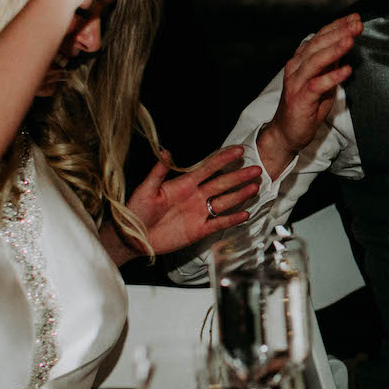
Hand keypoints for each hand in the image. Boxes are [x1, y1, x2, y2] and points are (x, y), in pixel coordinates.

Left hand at [121, 146, 263, 257]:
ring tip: (255, 187)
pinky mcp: (198, 230)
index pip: (208, 168)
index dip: (223, 159)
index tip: (239, 150)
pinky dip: (232, 219)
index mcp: (183, 184)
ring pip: (224, 202)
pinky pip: (218, 223)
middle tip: (257, 169)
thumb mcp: (146, 189)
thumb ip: (158, 171)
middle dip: (239, 176)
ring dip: (240, 195)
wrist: (132, 237)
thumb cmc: (136, 211)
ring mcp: (198, 213)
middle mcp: (195, 196)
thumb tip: (165, 150)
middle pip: (222, 183)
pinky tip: (245, 214)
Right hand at [255, 13, 360, 176]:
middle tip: (356, 24)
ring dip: (334, 49)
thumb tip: (343, 48)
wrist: (286, 133)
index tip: (354, 18)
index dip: (336, 26)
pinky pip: (316, 85)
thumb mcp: (322, 82)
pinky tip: (345, 70)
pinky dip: (331, 76)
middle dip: (339, 32)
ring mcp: (296, 83)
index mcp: (301, 61)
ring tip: (350, 40)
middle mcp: (296, 68)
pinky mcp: (300, 99)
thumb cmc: (306, 108)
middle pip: (318, 44)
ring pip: (315, 61)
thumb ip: (329, 65)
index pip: (319, 37)